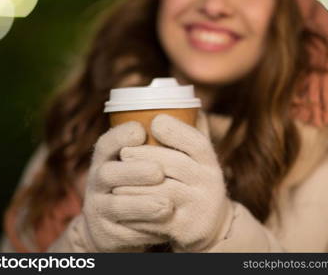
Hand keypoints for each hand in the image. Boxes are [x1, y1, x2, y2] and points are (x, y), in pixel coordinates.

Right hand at [49, 121, 171, 251]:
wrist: (115, 228)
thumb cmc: (137, 185)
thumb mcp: (141, 163)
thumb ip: (164, 142)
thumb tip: (198, 113)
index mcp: (107, 161)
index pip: (106, 144)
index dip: (120, 136)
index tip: (141, 130)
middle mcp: (98, 183)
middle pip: (107, 173)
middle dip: (133, 171)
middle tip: (158, 171)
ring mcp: (99, 209)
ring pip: (115, 206)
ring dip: (141, 205)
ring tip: (167, 205)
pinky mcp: (106, 234)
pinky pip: (123, 233)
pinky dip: (143, 230)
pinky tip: (163, 227)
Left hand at [114, 114, 233, 251]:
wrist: (210, 226)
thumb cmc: (195, 183)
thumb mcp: (200, 160)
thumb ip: (193, 133)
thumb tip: (184, 98)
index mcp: (210, 163)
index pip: (196, 142)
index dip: (175, 130)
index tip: (154, 121)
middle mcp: (209, 183)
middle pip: (174, 165)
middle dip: (145, 156)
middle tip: (123, 153)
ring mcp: (199, 207)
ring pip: (161, 192)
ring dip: (135, 185)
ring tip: (116, 180)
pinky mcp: (187, 228)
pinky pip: (156, 219)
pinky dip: (136, 211)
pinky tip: (122, 204)